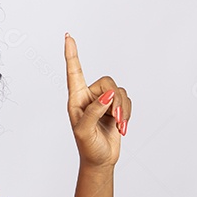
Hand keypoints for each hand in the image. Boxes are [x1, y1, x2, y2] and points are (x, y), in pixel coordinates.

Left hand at [64, 33, 129, 168]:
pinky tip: (121, 127)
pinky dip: (128, 113)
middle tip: (115, 118)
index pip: (73, 72)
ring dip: (122, 109)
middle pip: (107, 83)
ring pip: (120, 92)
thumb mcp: (85, 130)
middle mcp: (88, 96)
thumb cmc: (87, 147)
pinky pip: (127, 100)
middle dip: (115, 100)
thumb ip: (94, 111)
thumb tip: (107, 95)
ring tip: (118, 125)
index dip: (71, 54)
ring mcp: (103, 101)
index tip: (68, 36)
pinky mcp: (115, 107)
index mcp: (76, 99)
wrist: (100, 160)